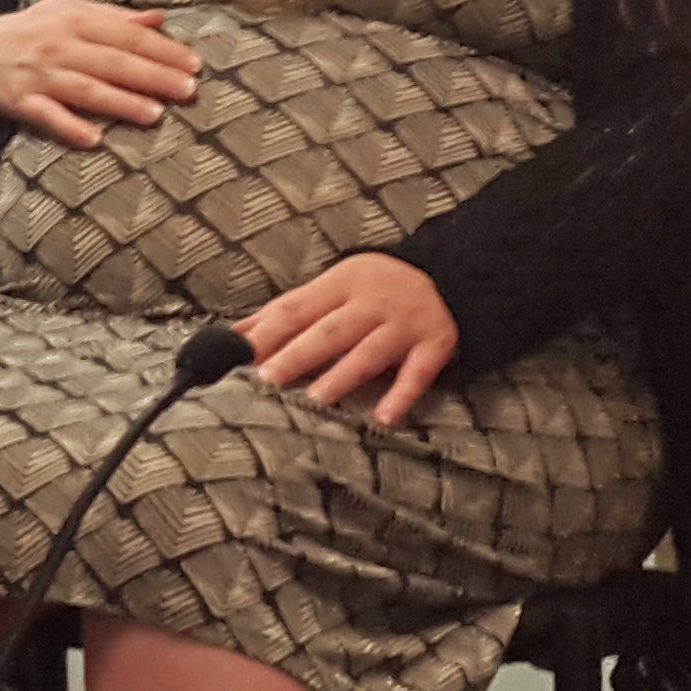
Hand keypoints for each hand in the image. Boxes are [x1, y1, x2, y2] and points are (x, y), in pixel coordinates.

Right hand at [0, 0, 199, 150]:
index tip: (193, 64)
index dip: (162, 49)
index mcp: (74, 20)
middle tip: (187, 90)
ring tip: (153, 114)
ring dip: (120, 102)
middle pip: (112, 62)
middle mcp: (58, 46)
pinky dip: (68, 127)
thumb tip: (159, 19)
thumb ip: (114, 18)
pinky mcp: (20, 102)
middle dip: (152, 76)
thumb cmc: (32, 32)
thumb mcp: (69, 12)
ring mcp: (39, 76)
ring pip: (85, 89)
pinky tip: (92, 139)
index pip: (126, 35)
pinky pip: (46, 116)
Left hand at [239, 251, 457, 428]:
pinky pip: (418, 373)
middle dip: (297, 354)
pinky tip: (383, 417)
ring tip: (316, 398)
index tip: (240, 354)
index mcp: (341, 283)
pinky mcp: (435, 344)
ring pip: (369, 353)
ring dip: (342, 376)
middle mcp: (373, 303)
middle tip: (268, 378)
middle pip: (329, 331)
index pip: (296, 309)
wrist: (453, 273)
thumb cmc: (376, 285)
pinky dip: (401, 396)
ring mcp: (405, 324)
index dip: (267, 333)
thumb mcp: (333, 285)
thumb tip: (236, 334)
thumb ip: (288, 310)